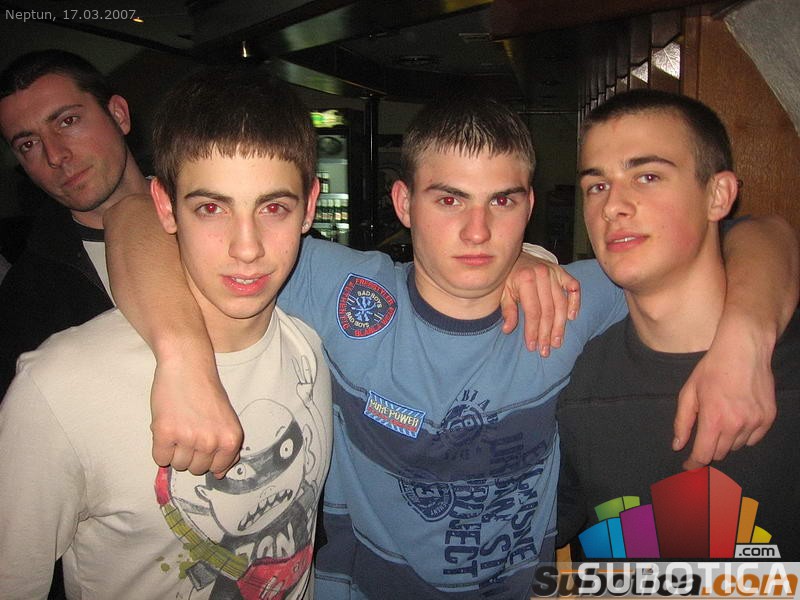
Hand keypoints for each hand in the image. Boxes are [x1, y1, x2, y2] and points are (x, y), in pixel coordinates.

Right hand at [150, 352, 242, 477]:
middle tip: (188, 430)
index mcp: (231, 439)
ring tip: (178, 426)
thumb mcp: (226, 419)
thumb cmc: (206, 390)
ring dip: (174, 450)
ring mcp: (189, 438)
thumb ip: (225, 445)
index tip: (202, 441)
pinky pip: (160, 458)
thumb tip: (221, 472)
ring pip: (178, 465)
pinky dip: (160, 447)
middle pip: (196, 469)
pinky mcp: (166, 433)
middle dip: (190, 454)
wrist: (187, 365)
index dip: (207, 457)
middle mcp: (212, 442)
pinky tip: (167, 427)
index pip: (217, 469)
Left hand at [500, 251, 580, 355]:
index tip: (532, 346)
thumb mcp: (502, 291)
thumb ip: (507, 309)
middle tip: (546, 350)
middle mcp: (542, 275)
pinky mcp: (561, 271)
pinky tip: (572, 317)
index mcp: (525, 279)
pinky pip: (573, 287)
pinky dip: (574, 302)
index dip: (533, 331)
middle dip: (547, 333)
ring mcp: (554, 272)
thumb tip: (508, 329)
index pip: (533, 311)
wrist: (513, 255)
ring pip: (561, 303)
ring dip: (560, 325)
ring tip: (557, 342)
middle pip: (548, 310)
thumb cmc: (507, 277)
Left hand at [674, 322, 775, 469]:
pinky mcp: (768, 419)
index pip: (703, 455)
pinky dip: (744, 435)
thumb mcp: (689, 392)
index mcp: (712, 420)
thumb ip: (682, 422)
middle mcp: (735, 425)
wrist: (743, 351)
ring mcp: (754, 423)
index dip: (693, 464)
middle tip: (705, 432)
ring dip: (726, 440)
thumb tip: (678, 445)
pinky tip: (737, 418)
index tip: (688, 466)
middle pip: (720, 453)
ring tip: (722, 418)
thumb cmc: (712, 370)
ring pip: (736, 447)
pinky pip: (753, 439)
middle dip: (709, 448)